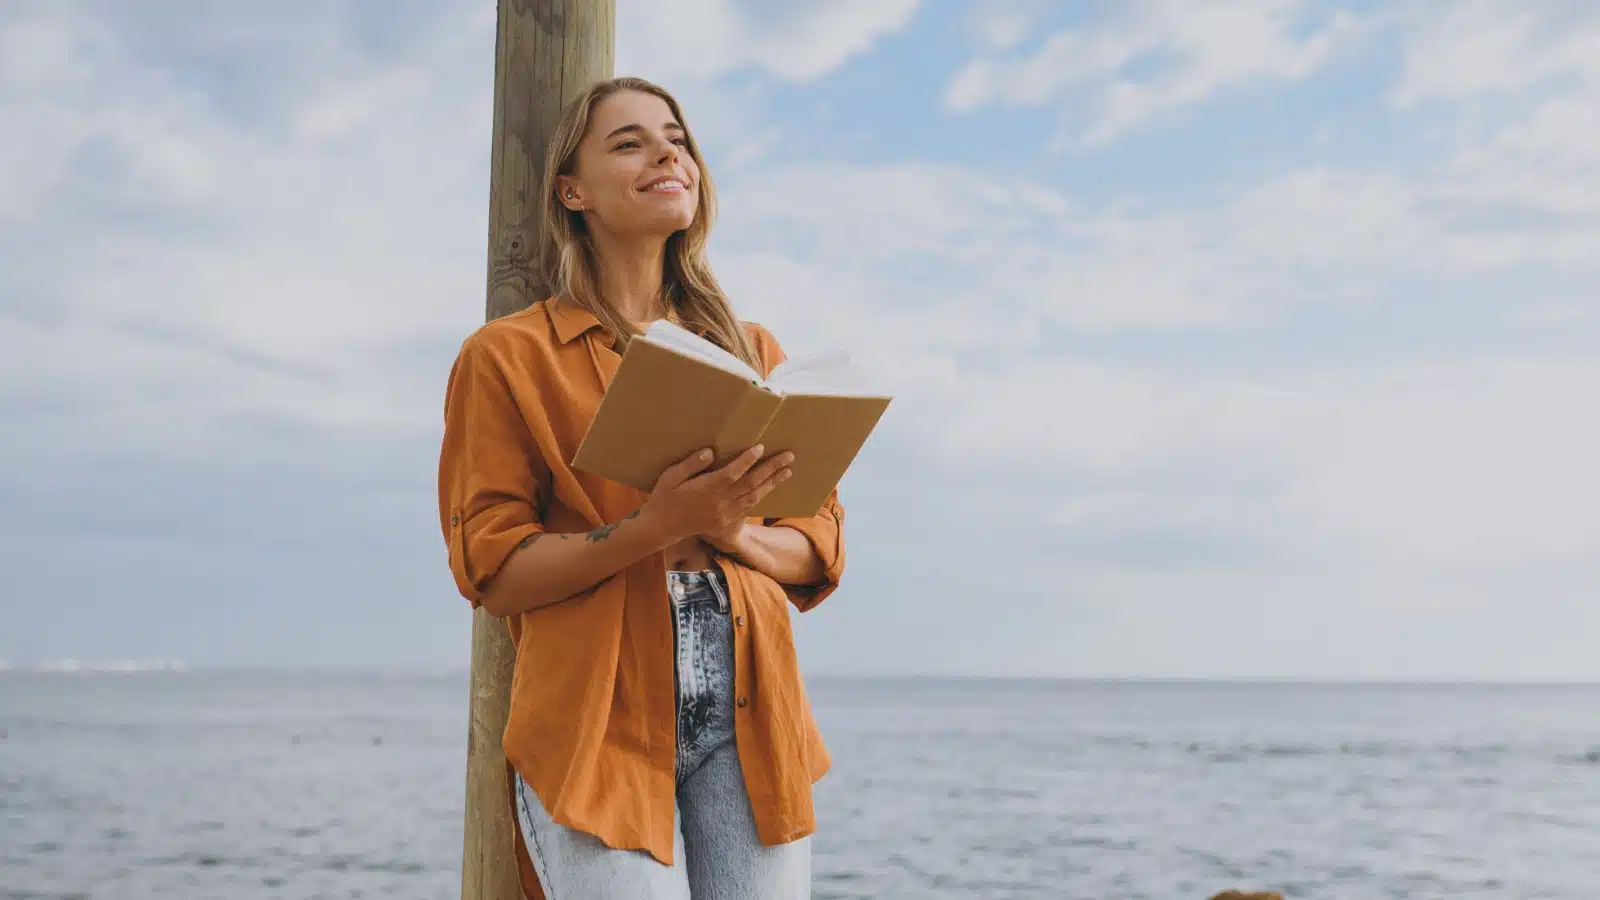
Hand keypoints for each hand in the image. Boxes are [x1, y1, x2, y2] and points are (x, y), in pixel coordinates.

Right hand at [640, 444, 793, 545]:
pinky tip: (771, 486)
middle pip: (750, 484)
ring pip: (754, 496)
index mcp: (705, 489)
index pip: (731, 473)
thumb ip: (690, 464)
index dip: (747, 461)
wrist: (663, 527)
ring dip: (772, 483)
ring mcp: (724, 513)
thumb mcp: (670, 477)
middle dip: (771, 469)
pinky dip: (762, 496)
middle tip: (788, 455)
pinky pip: (749, 507)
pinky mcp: (726, 520)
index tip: (761, 447)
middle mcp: (719, 502)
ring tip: (787, 470)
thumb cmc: (664, 497)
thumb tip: (710, 451)